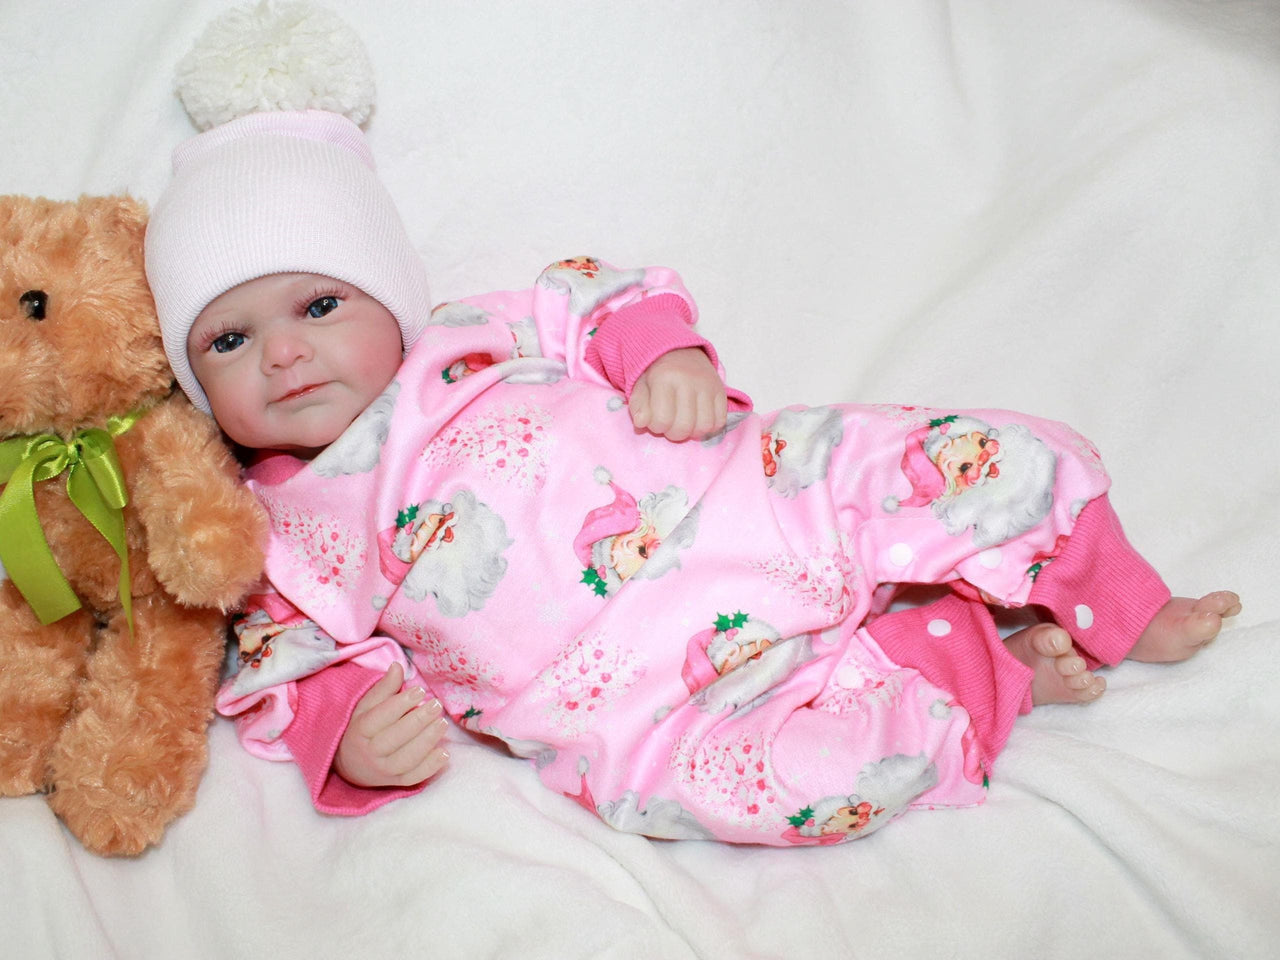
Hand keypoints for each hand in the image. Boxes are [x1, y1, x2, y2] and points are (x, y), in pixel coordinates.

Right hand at [334, 663, 449, 787]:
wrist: (349, 765)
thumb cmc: (361, 729)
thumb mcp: (366, 707)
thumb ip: (383, 688)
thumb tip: (398, 666)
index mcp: (360, 731)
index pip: (380, 717)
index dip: (400, 703)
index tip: (419, 691)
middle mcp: (370, 753)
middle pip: (395, 738)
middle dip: (418, 721)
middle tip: (436, 705)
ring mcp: (383, 770)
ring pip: (407, 758)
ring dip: (427, 741)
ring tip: (442, 724)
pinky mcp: (396, 783)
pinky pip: (414, 777)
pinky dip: (430, 767)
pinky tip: (444, 753)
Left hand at [628, 348, 726, 440]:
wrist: (680, 353)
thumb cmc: (657, 375)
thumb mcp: (640, 386)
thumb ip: (638, 406)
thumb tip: (641, 423)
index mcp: (665, 378)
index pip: (662, 419)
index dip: (656, 427)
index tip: (655, 420)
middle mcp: (688, 380)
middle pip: (684, 426)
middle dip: (674, 433)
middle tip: (670, 425)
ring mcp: (708, 386)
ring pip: (704, 426)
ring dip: (692, 432)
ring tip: (685, 424)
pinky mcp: (721, 391)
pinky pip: (720, 421)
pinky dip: (709, 427)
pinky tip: (698, 420)